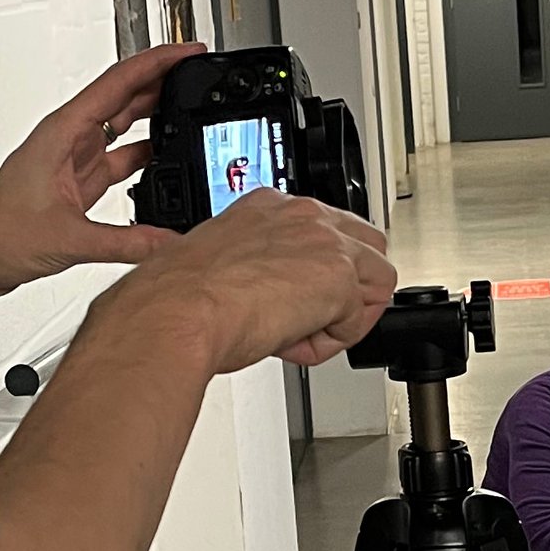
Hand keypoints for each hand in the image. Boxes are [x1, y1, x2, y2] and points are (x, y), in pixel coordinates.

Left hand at [0, 42, 203, 302]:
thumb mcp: (69, 239)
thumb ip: (126, 243)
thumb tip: (169, 242)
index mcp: (63, 132)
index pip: (119, 81)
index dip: (157, 62)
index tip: (188, 53)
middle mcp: (69, 138)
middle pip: (125, 97)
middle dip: (164, 84)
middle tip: (200, 78)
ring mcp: (74, 159)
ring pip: (123, 126)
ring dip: (156, 120)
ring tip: (192, 114)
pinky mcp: (77, 183)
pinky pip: (119, 160)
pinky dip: (145, 159)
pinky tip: (166, 164)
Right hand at [135, 188, 395, 373]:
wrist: (174, 313)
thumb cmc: (177, 299)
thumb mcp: (217, 267)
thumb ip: (251, 268)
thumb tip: (262, 294)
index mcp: (267, 207)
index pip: (323, 230)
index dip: (318, 272)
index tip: (299, 295)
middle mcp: (300, 215)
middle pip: (366, 247)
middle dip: (349, 289)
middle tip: (314, 319)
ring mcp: (324, 241)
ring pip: (375, 281)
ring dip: (344, 317)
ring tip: (299, 333)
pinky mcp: (338, 276)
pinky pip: (359, 321)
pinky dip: (330, 342)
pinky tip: (291, 343)